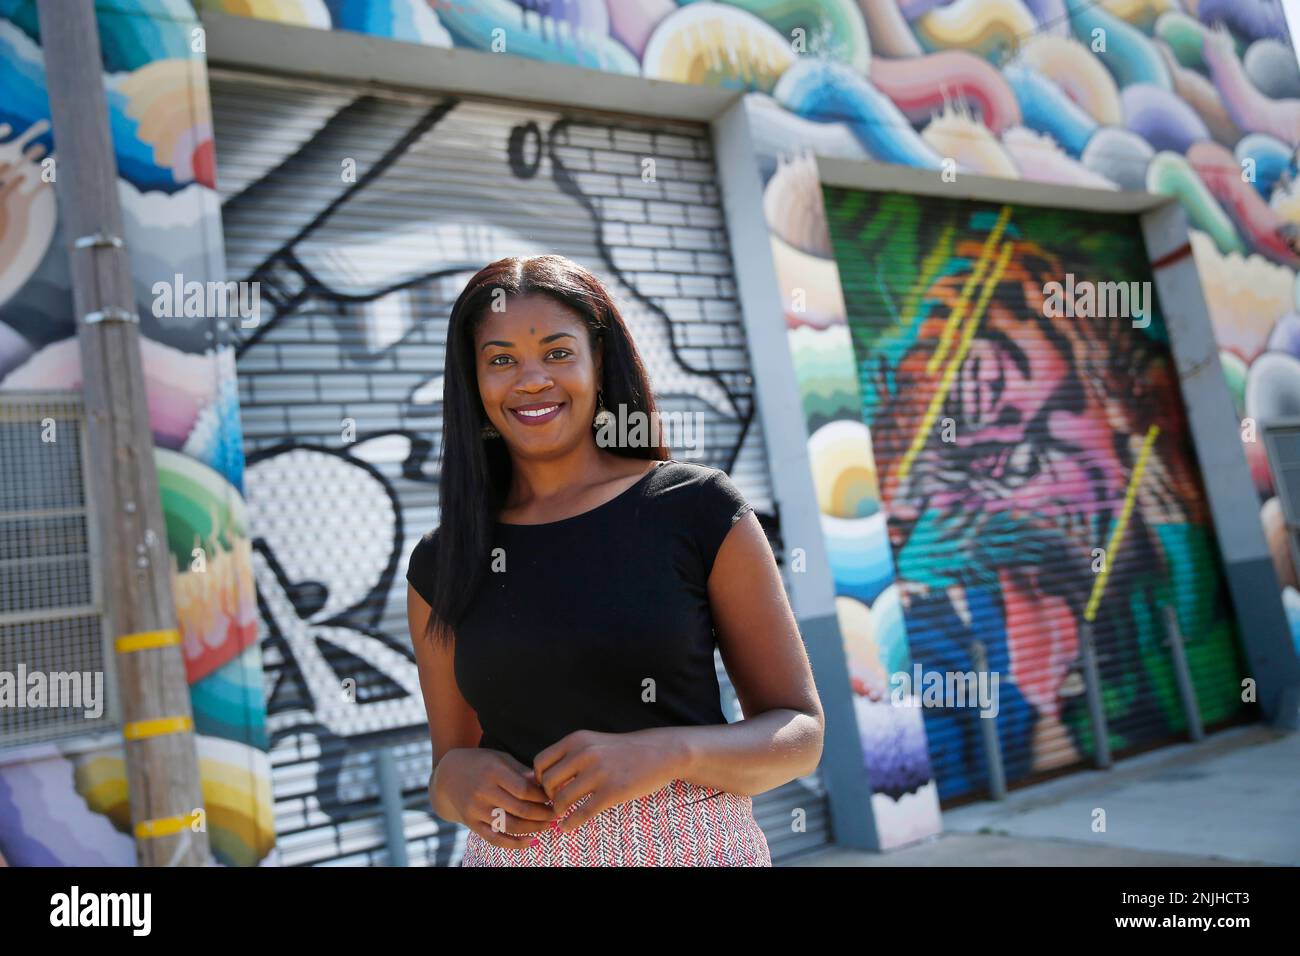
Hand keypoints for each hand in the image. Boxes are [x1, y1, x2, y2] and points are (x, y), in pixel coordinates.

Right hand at [431, 748, 556, 848]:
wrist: (448, 776)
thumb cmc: (481, 764)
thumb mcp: (500, 758)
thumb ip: (521, 771)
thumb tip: (544, 782)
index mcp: (493, 772)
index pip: (523, 789)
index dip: (542, 796)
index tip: (554, 797)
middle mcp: (483, 791)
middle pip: (519, 809)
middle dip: (543, 814)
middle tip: (557, 813)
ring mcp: (476, 809)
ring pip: (510, 825)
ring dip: (533, 828)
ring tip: (548, 826)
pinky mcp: (471, 823)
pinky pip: (495, 838)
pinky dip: (514, 843)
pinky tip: (531, 841)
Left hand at [533, 729, 683, 831]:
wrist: (660, 752)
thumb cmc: (623, 750)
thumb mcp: (594, 742)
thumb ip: (570, 755)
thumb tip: (539, 776)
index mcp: (578, 740)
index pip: (541, 762)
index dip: (540, 778)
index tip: (550, 787)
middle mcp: (585, 754)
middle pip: (548, 782)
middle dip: (549, 796)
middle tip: (557, 802)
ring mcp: (599, 773)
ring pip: (562, 799)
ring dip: (559, 811)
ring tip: (564, 813)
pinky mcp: (612, 792)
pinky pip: (582, 813)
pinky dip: (571, 823)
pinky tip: (569, 825)